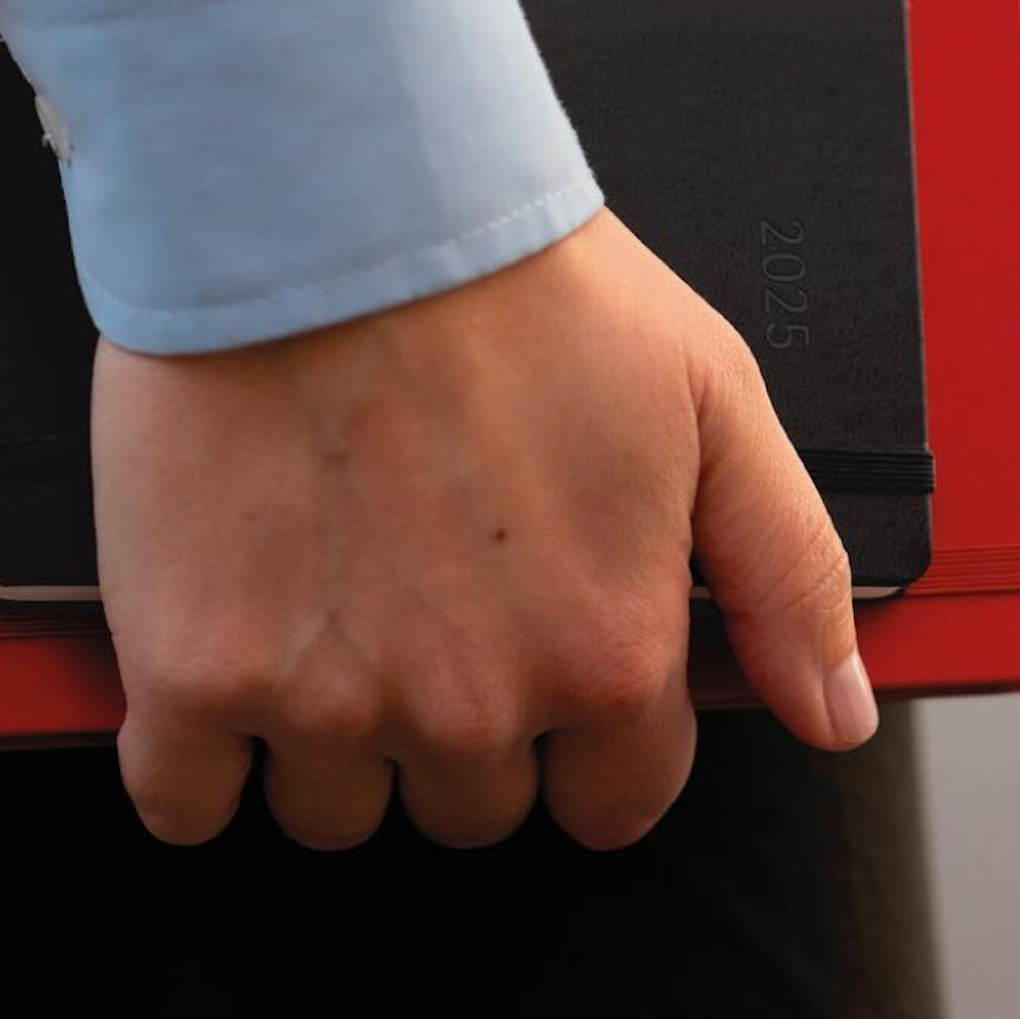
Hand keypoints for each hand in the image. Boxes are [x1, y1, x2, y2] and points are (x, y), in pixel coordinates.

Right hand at [89, 205, 875, 850]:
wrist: (339, 205)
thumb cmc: (526, 287)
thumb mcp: (718, 404)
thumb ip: (788, 575)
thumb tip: (836, 715)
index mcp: (609, 655)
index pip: (614, 801)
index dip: (588, 741)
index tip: (546, 662)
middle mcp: (476, 705)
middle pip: (471, 810)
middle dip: (461, 731)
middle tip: (429, 599)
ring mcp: (328, 701)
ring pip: (334, 814)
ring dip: (331, 742)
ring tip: (331, 599)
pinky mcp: (192, 674)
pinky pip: (183, 804)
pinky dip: (196, 761)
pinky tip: (222, 665)